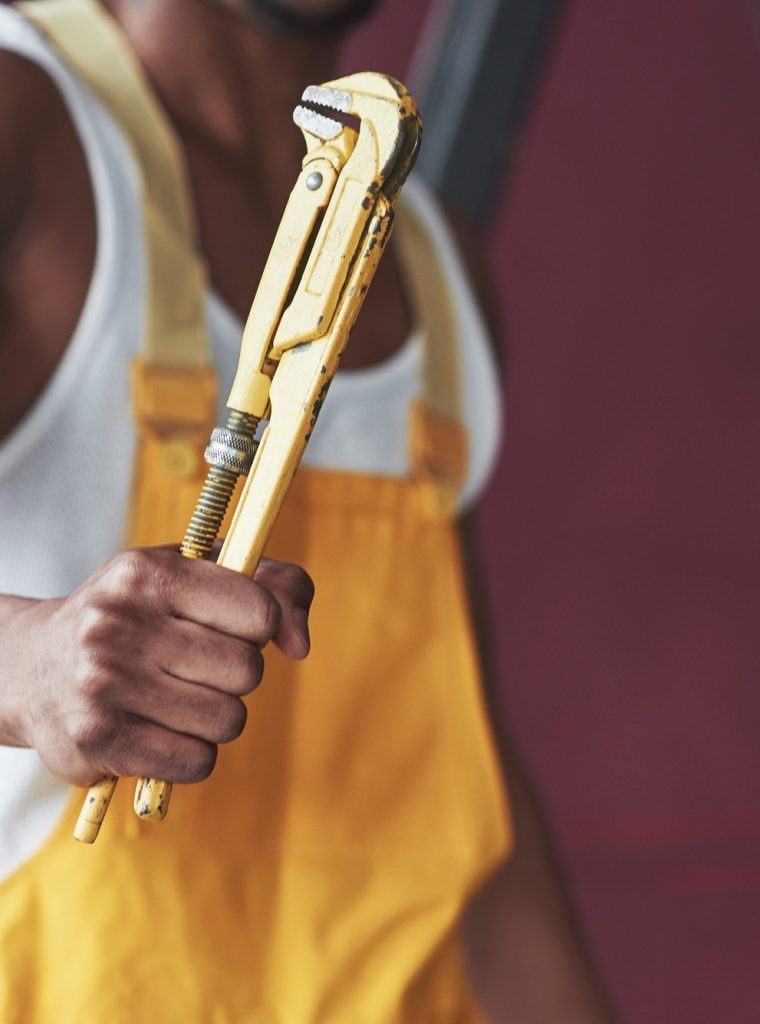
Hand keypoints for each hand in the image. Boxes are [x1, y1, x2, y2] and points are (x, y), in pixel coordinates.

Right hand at [2, 547, 313, 786]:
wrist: (33, 666)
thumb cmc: (137, 614)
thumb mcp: (197, 574)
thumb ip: (275, 587)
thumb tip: (301, 643)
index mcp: (146, 573)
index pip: (259, 611)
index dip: (262, 625)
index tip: (237, 626)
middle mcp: (118, 624)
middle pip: (247, 672)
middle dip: (235, 674)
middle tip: (195, 664)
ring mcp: (103, 684)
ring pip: (228, 721)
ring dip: (215, 716)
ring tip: (174, 696)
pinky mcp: (98, 740)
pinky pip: (198, 762)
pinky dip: (192, 752)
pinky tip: (159, 728)